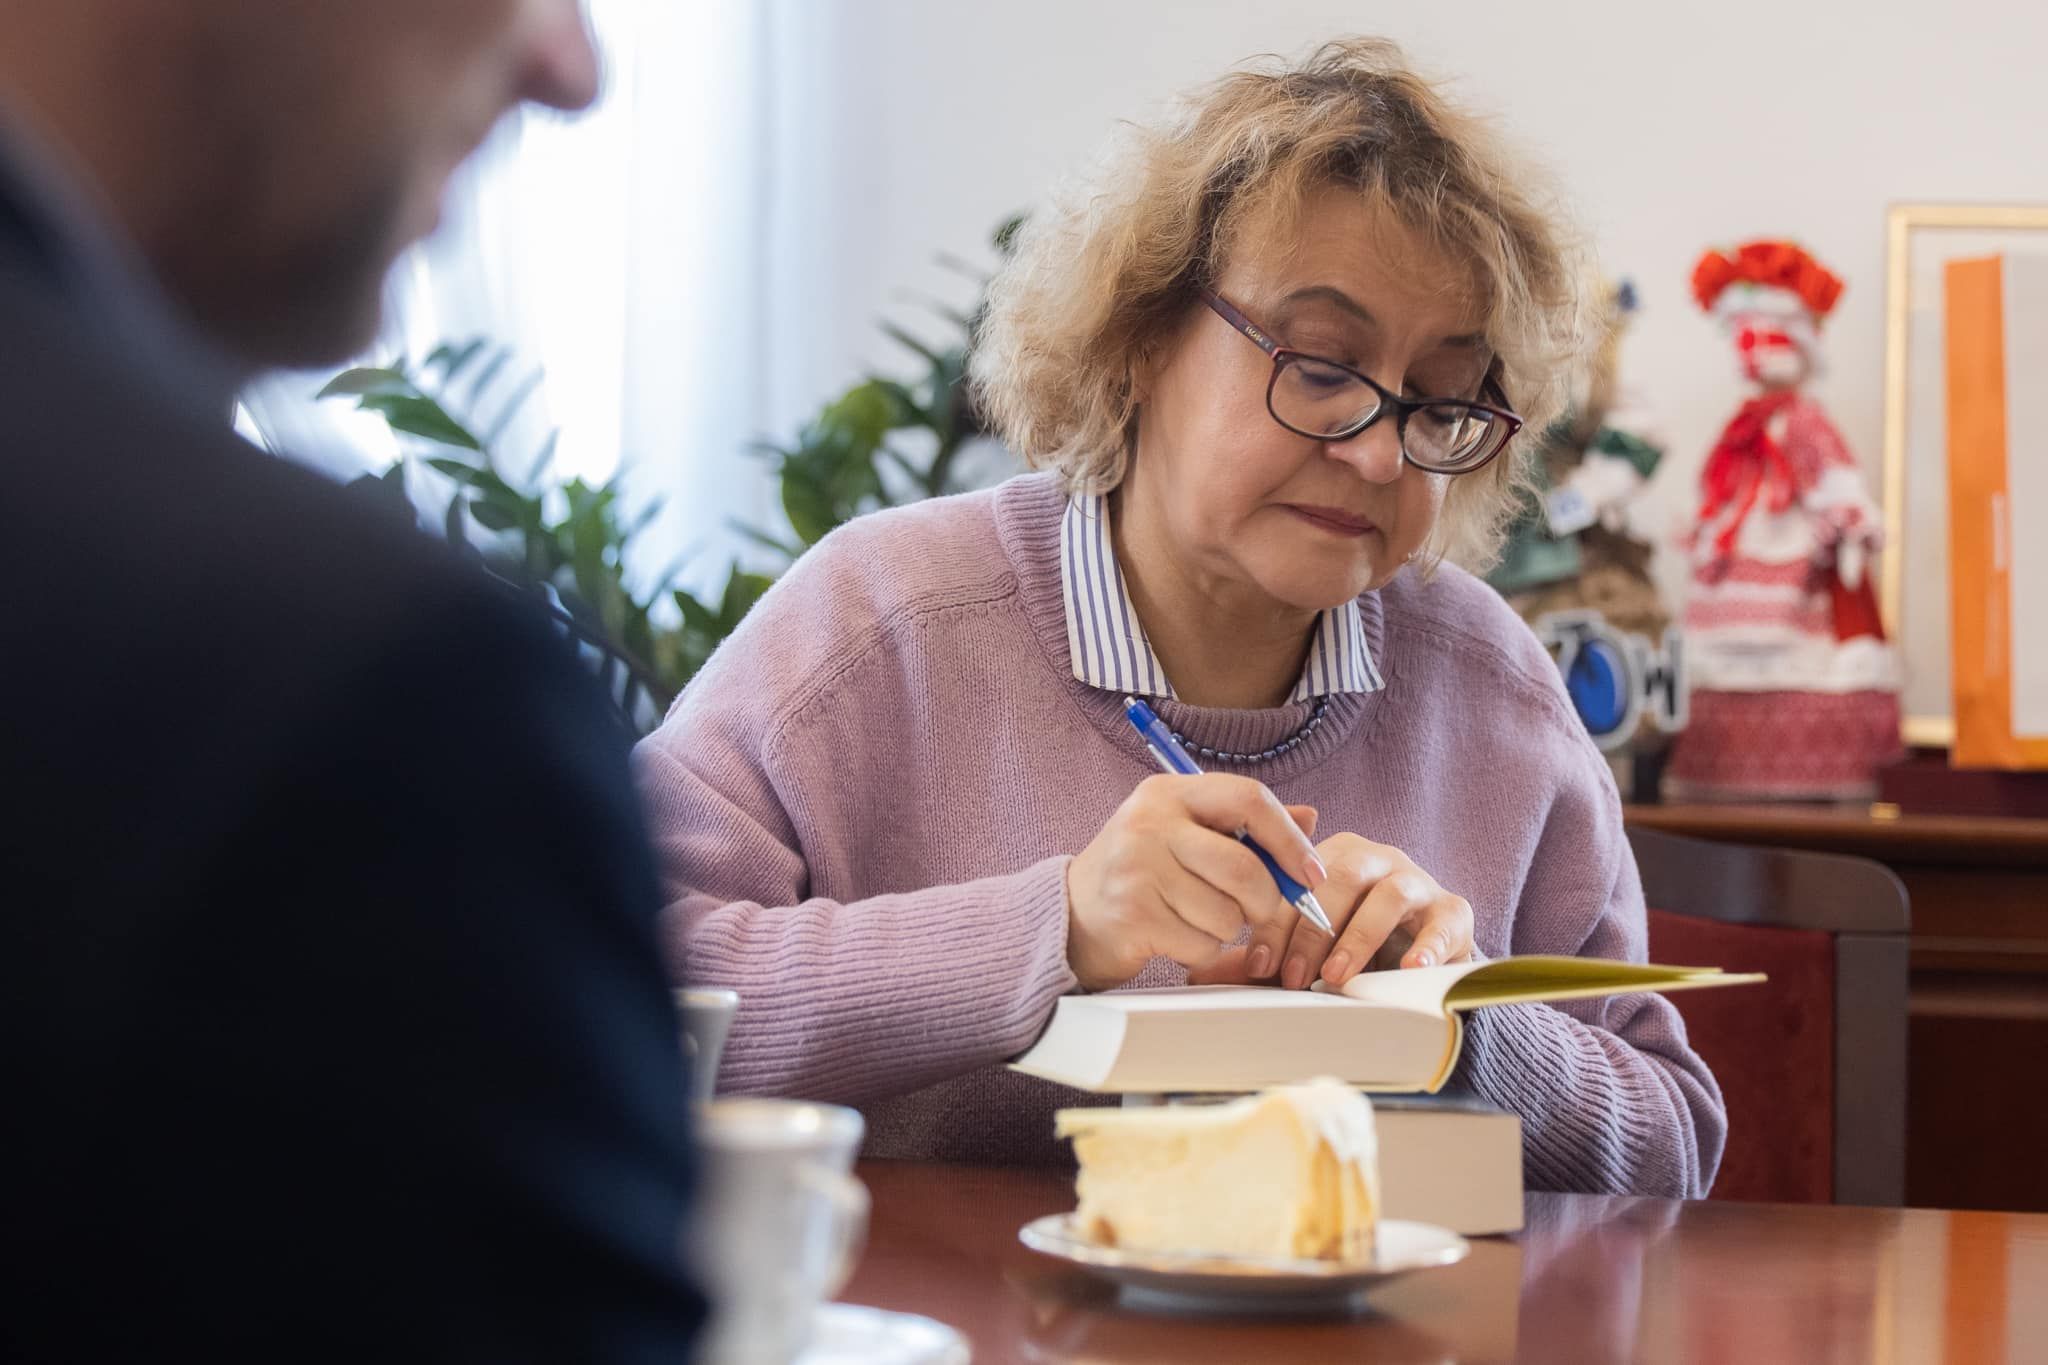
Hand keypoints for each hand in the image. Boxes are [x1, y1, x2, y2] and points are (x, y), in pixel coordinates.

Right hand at [1064, 774, 1324, 992]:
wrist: (1072, 913)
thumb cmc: (1143, 871)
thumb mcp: (1186, 832)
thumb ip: (1245, 824)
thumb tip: (1310, 818)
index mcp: (1169, 792)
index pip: (1249, 798)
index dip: (1290, 840)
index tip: (1311, 874)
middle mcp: (1150, 823)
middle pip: (1245, 868)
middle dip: (1266, 899)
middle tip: (1260, 909)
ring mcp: (1138, 869)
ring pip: (1227, 913)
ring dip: (1226, 927)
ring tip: (1198, 917)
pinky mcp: (1133, 915)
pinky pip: (1203, 944)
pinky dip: (1202, 949)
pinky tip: (1177, 936)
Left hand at [1189, 834, 1473, 989]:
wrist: (1416, 963)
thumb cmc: (1350, 948)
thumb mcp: (1300, 953)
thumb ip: (1258, 958)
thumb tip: (1197, 969)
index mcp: (1331, 860)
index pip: (1297, 879)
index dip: (1275, 921)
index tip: (1259, 964)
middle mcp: (1374, 861)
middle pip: (1340, 876)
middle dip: (1313, 929)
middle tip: (1293, 975)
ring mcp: (1416, 883)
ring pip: (1389, 894)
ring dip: (1359, 936)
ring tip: (1336, 975)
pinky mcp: (1453, 912)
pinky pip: (1446, 921)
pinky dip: (1429, 945)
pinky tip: (1408, 969)